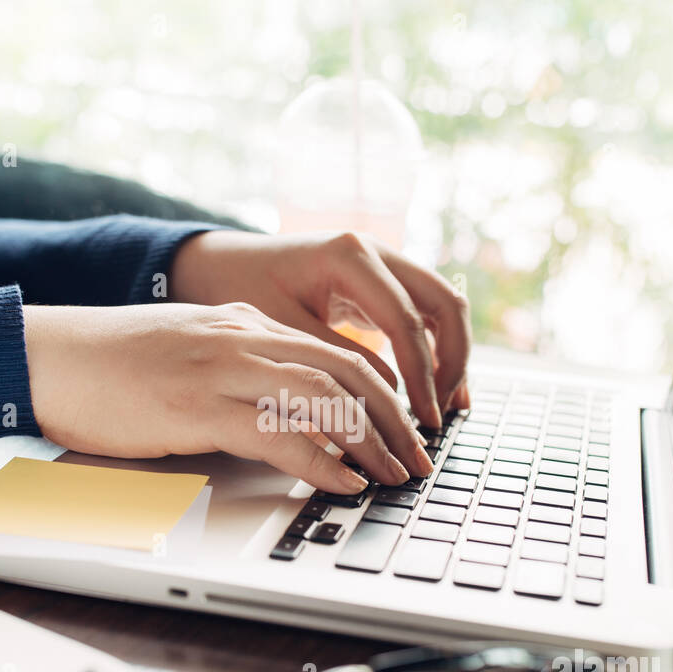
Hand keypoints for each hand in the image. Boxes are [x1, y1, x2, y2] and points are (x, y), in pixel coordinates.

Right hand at [22, 302, 434, 491]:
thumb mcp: (190, 352)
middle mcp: (244, 338)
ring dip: (374, 443)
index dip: (386, 394)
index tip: (408, 428)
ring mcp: (223, 369)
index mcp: (246, 325)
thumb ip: (239, 368)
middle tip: (421, 458)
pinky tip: (345, 482)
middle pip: (349, 373)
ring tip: (397, 475)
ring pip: (327, 399)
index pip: (339, 353)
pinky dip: (323, 462)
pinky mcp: (198, 406)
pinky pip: (280, 434)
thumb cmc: (112, 364)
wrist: (46, 357)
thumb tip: (283, 408)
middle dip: (397, 421)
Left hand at [169, 230, 471, 428]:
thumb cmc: (238, 288)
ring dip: (451, 356)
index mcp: (349, 257)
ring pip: (443, 308)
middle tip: (443, 414)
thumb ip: (335, 360)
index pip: (406, 321)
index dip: (422, 375)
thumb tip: (387, 400)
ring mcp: (382, 264)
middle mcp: (376, 252)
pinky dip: (434, 350)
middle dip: (453, 363)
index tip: (424, 419)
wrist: (220, 263)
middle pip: (445, 304)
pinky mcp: (380, 283)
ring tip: (449, 408)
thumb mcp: (282, 329)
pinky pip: (424, 314)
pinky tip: (433, 390)